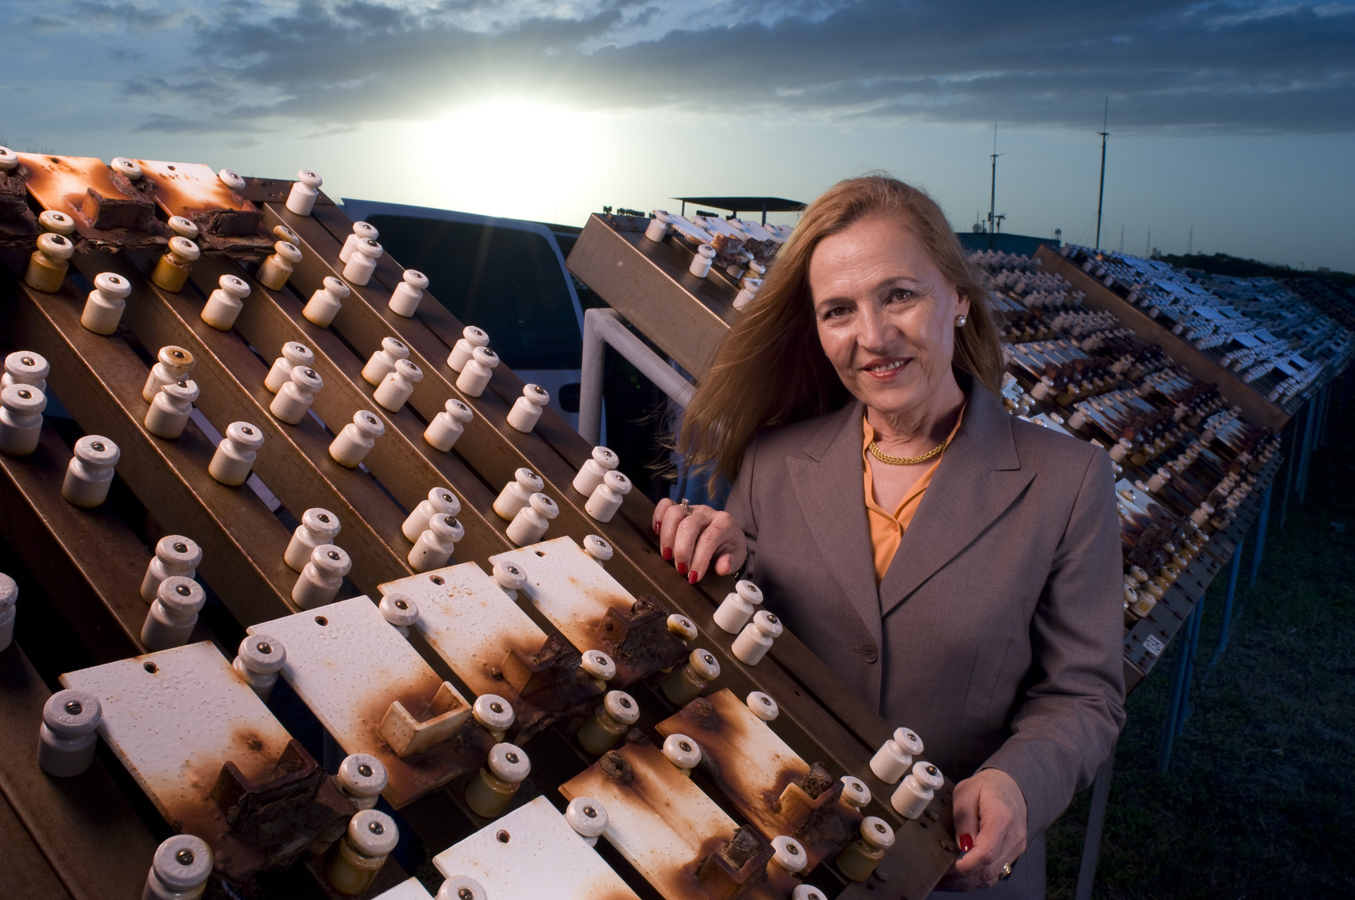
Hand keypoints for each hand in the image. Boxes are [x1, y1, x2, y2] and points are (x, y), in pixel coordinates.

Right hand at [652, 498, 746, 583]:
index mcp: (725, 523)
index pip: (709, 538)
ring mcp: (692, 508)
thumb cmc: (729, 548)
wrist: (727, 536)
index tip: (694, 576)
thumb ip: (731, 562)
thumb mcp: (737, 558)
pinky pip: (665, 504)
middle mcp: (707, 512)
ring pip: (674, 512)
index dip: (699, 559)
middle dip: (682, 550)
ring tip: (667, 555)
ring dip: (667, 536)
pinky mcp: (680, 508)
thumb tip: (723, 567)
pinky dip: (658, 517)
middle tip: (680, 569)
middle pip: (689, 525)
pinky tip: (657, 533)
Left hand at [938, 768, 1027, 890]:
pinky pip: (994, 872)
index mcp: (1002, 819)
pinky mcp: (1012, 853)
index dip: (964, 867)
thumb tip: (962, 845)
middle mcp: (1013, 837)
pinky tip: (959, 877)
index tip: (945, 870)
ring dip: (967, 883)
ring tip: (944, 881)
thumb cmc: (987, 786)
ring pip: (991, 876)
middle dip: (961, 880)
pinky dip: (976, 878)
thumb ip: (963, 818)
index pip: (985, 853)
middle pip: (988, 870)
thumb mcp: (966, 792)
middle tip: (937, 880)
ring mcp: (1015, 847)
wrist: (1011, 785)